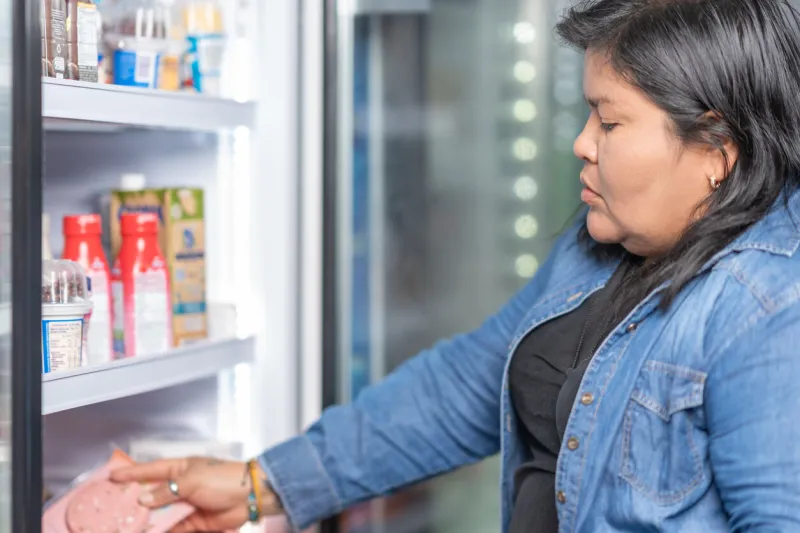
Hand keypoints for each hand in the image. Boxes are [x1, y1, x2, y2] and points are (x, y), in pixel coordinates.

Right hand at [110, 456, 282, 532]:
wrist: (250, 497)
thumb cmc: (223, 479)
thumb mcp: (191, 481)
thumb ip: (166, 491)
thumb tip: (142, 498)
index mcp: (180, 468)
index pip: (151, 470)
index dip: (132, 473)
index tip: (111, 477)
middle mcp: (179, 486)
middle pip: (151, 495)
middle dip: (134, 502)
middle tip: (111, 509)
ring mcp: (185, 505)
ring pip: (159, 514)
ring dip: (145, 521)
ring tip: (124, 527)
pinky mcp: (191, 522)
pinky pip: (171, 527)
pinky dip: (160, 531)